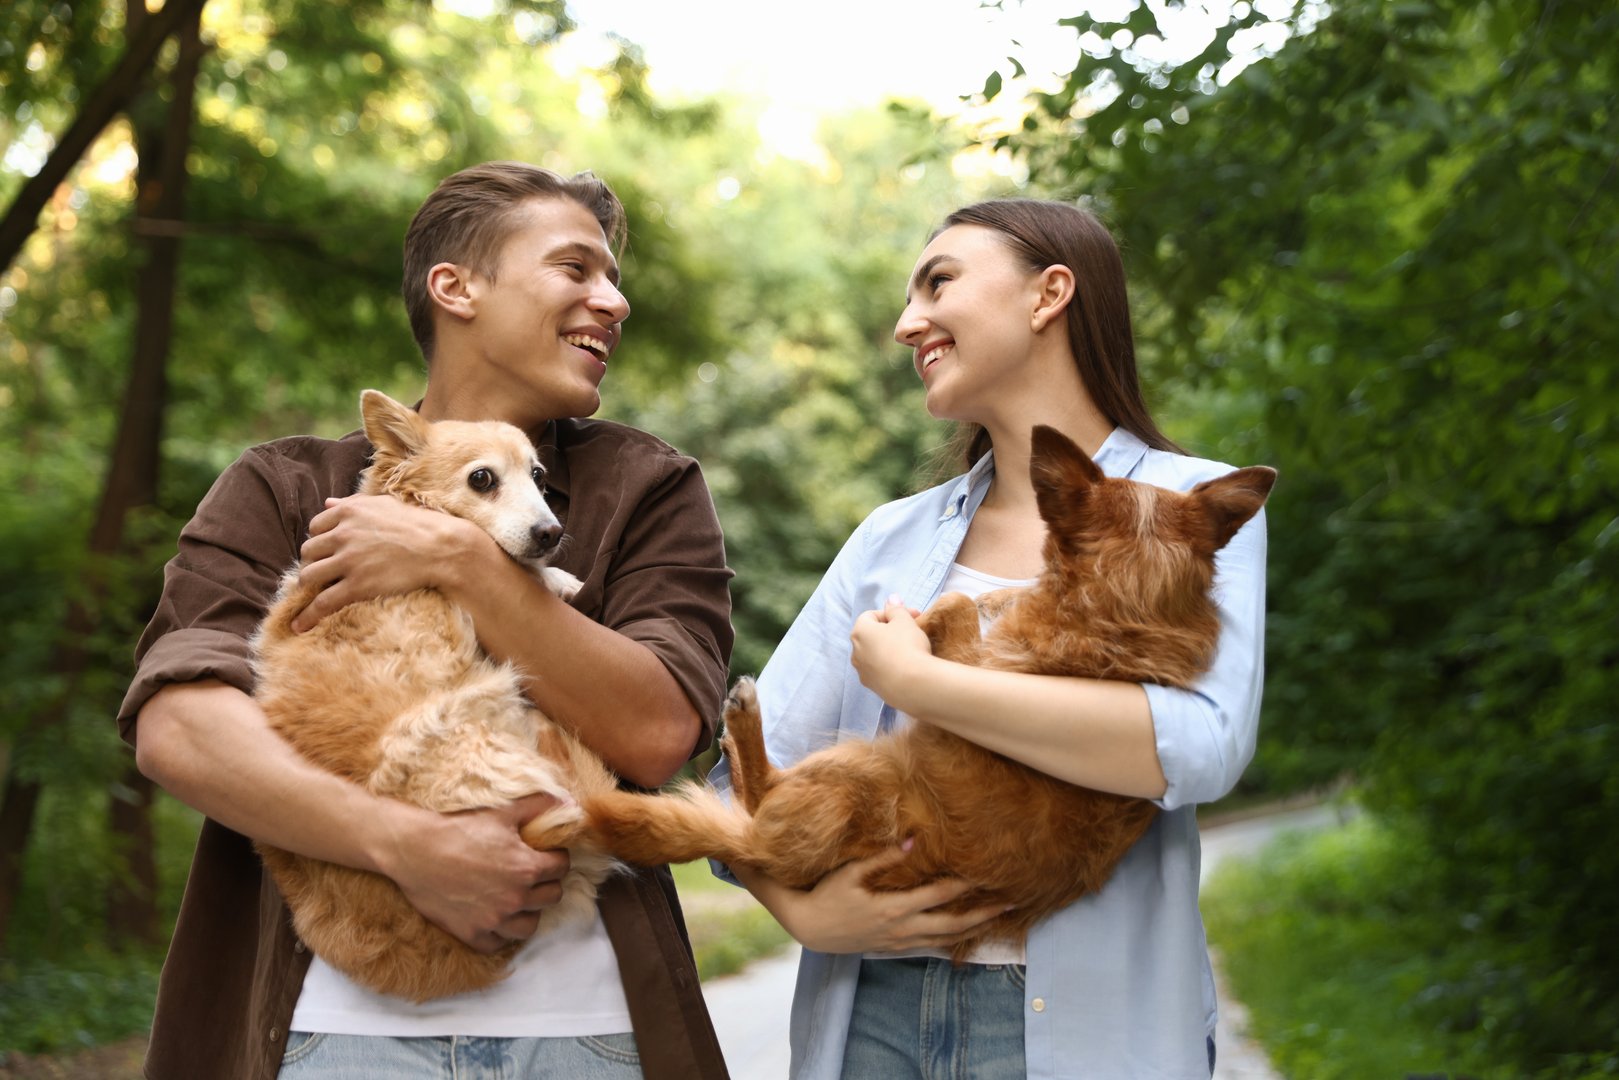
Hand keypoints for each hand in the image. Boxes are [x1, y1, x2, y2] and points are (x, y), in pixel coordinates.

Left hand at [291, 495, 484, 631]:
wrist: (441, 548)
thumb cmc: (417, 524)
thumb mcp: (383, 505)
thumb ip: (353, 503)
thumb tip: (327, 502)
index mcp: (348, 512)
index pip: (315, 527)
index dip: (320, 540)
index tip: (327, 551)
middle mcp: (343, 534)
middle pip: (308, 551)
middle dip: (313, 562)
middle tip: (324, 572)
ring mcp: (349, 561)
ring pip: (309, 576)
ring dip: (309, 585)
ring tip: (315, 593)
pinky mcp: (357, 585)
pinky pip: (323, 602)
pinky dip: (308, 616)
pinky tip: (300, 625)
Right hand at [377, 793, 571, 953]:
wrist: (414, 850)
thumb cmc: (459, 827)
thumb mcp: (503, 811)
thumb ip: (540, 805)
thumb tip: (570, 804)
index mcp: (526, 868)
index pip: (562, 867)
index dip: (557, 857)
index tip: (546, 853)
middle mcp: (514, 898)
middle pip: (552, 897)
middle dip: (547, 883)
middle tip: (533, 873)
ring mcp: (493, 919)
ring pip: (530, 926)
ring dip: (529, 911)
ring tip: (519, 897)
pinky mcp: (472, 933)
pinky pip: (499, 943)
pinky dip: (501, 932)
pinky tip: (495, 915)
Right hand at [750, 846, 1005, 954]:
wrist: (810, 928)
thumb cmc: (828, 894)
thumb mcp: (851, 872)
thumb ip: (883, 858)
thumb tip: (914, 841)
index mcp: (892, 908)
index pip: (937, 896)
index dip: (963, 885)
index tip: (986, 873)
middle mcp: (901, 929)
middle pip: (952, 925)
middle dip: (984, 915)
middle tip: (1011, 903)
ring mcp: (900, 942)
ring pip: (946, 940)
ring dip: (974, 930)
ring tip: (999, 919)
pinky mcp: (896, 948)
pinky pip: (932, 946)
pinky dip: (954, 940)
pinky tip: (967, 933)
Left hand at [849, 596, 931, 710]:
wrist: (913, 685)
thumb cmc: (907, 646)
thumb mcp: (904, 620)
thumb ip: (896, 608)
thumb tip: (891, 599)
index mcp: (859, 632)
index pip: (871, 615)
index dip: (893, 613)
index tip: (913, 616)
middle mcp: (855, 652)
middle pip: (872, 635)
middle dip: (891, 630)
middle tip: (913, 630)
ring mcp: (862, 671)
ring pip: (875, 654)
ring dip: (890, 648)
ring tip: (911, 650)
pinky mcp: (872, 687)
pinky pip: (880, 670)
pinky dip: (891, 666)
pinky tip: (907, 667)